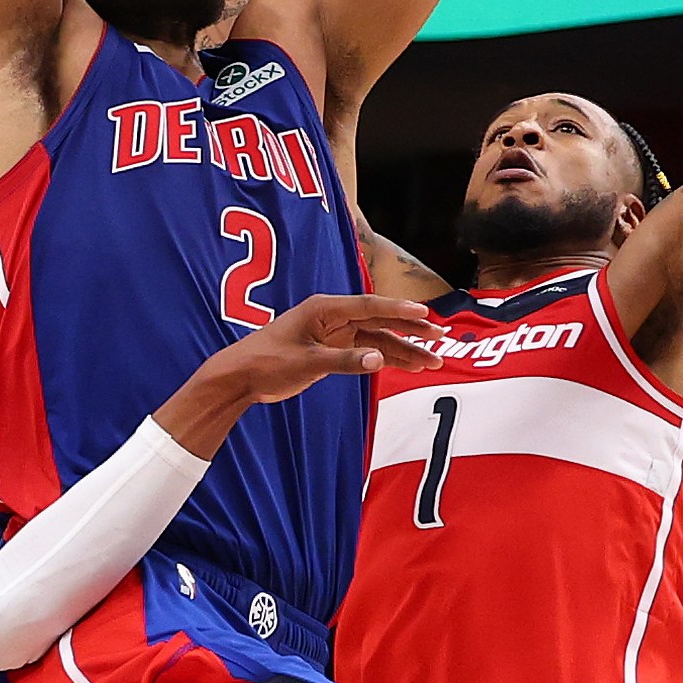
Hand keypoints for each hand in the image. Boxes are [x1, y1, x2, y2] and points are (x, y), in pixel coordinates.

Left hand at [156, 295, 441, 454]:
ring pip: (378, 338)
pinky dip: (387, 358)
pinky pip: (367, 351)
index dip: (399, 310)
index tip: (425, 314)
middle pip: (380, 320)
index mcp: (324, 309)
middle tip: (441, 338)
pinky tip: (408, 365)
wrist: (241, 376)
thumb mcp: (305, 363)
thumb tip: (378, 359)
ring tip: (432, 361)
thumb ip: (343, 361)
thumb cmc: (266, 363)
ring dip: (404, 349)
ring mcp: (334, 333)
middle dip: (412, 330)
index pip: (369, 306)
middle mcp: (333, 317)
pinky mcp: (332, 350)